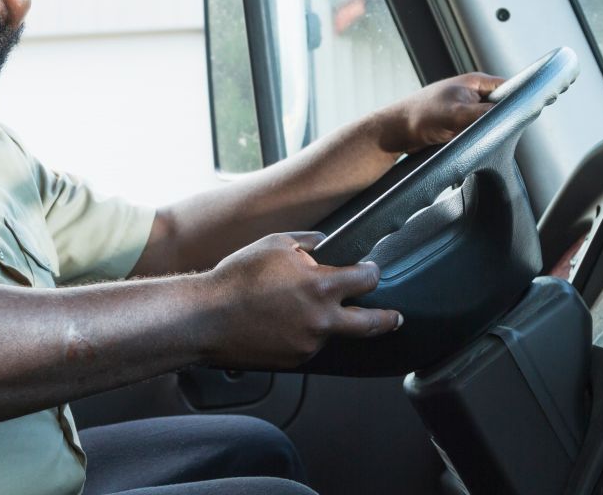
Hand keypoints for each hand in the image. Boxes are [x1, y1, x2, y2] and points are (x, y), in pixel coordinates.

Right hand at [194, 233, 400, 369]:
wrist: (206, 317)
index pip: (366, 280)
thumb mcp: (275, 244)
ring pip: (332, 333)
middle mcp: (322, 319)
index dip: (372, 273)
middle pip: (371, 324)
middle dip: (388, 319)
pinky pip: (310, 345)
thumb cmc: (237, 277)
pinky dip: (305, 334)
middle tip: (396, 318)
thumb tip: (325, 243)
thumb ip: (308, 243)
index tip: (372, 272)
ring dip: (328, 322)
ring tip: (299, 308)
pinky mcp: (295, 360)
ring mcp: (309, 344)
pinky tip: (284, 323)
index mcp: (322, 286)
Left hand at [373, 72, 506, 154]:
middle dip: (501, 118)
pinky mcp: (458, 122)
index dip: (519, 98)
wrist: (396, 132)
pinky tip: (472, 141)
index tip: (525, 111)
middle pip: (500, 105)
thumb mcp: (458, 114)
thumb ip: (485, 113)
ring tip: (479, 135)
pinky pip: (476, 128)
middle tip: (499, 130)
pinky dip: (476, 135)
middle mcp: (471, 93)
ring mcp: (465, 107)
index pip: (508, 86)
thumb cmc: (421, 116)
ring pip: (488, 119)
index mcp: (474, 82)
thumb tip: (508, 116)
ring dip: (487, 129)